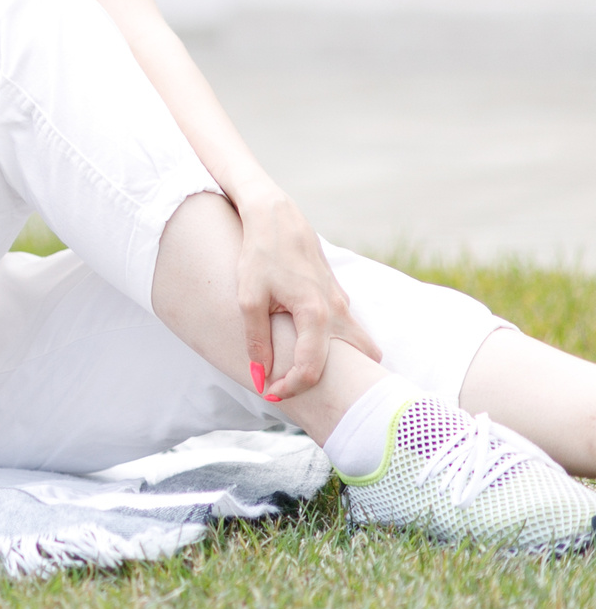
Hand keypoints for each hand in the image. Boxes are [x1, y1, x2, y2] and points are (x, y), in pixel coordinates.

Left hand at [232, 190, 379, 400]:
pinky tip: (308, 346)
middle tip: (301, 388)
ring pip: (360, 345)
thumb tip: (259, 377)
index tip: (270, 392)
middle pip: (361, 361)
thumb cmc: (259, 255)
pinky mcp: (338, 295)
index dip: (290, 388)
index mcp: (316, 314)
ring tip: (308, 371)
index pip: (312, 369)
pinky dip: (337, 345)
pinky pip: (349, 329)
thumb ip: (257, 340)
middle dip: (337, 382)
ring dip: (343, 363)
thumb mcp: (249, 299)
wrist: (275, 216)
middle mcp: (338, 311)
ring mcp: (343, 302)